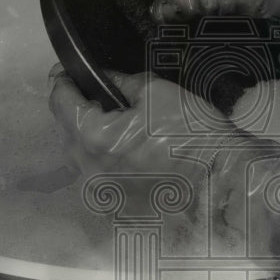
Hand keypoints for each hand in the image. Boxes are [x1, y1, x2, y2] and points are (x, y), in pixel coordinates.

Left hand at [48, 64, 233, 179]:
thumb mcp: (156, 92)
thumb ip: (121, 82)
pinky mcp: (114, 206)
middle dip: (73, 109)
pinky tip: (121, 151)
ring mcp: (101, 192)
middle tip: (89, 94)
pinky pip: (95, 176)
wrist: (219, 180)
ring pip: (78, 157)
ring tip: (107, 122)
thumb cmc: (191, 135)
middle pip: (65, 131)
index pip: (60, 103)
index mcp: (94, 137)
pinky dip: (100, 160)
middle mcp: (88, 169)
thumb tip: (103, 77)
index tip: (65, 73)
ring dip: (84, 136)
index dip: (61, 82)